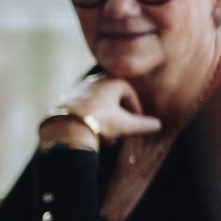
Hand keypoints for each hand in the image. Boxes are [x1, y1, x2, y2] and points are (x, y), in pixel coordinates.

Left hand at [40, 75, 159, 148]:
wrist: (66, 129)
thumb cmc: (101, 122)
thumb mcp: (126, 125)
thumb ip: (144, 124)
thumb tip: (158, 126)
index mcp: (109, 81)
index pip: (128, 92)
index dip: (135, 108)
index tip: (137, 122)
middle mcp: (92, 81)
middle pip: (111, 99)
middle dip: (119, 116)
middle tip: (123, 131)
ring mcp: (76, 90)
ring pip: (96, 105)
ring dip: (105, 121)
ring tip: (109, 139)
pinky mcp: (63, 101)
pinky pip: (81, 109)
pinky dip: (90, 120)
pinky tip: (92, 135)